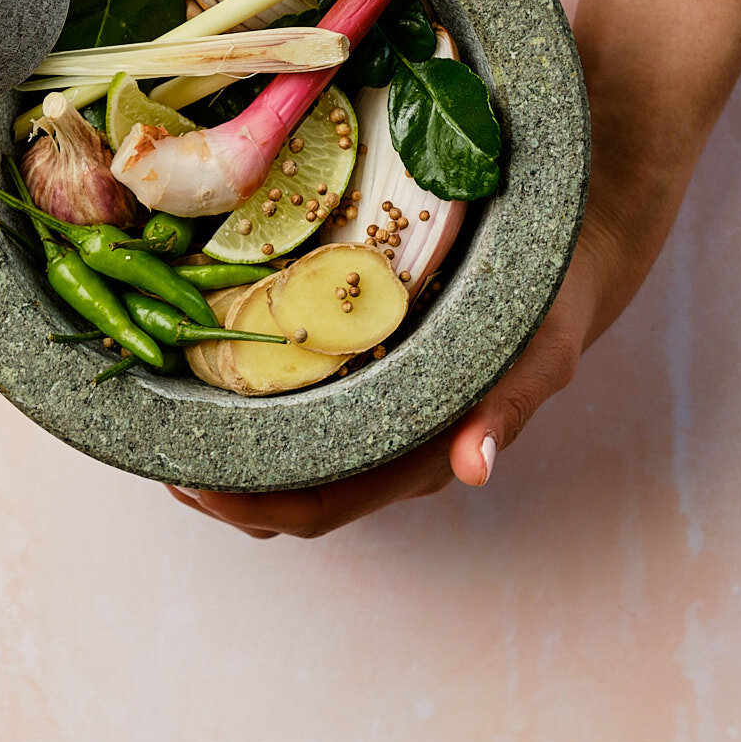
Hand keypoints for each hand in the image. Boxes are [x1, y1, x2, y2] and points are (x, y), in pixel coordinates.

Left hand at [164, 0, 740, 540]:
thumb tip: (474, 470)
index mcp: (423, 448)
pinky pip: (302, 396)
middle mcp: (393, 436)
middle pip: (289, 490)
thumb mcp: (538, 343)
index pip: (318, 505)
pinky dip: (253, 391)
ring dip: (230, 440)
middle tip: (156, 439)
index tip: (184, 477)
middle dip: (221, 479)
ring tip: (168, 399)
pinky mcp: (373, 361)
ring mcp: (381, 403)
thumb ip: (507, 404)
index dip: (246, 505)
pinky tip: (215, 353)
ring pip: (291, 448)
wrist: (584, 236)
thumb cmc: (556, 296)